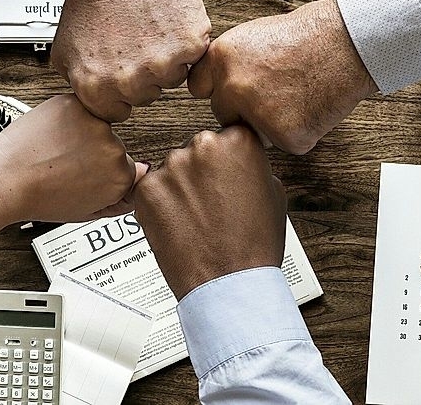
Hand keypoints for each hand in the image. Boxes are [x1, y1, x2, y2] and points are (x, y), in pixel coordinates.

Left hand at [0, 95, 145, 224]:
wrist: (4, 179)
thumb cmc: (37, 198)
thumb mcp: (85, 211)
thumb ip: (119, 199)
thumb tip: (139, 179)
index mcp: (120, 177)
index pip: (126, 168)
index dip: (102, 173)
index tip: (86, 176)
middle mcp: (113, 148)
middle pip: (113, 145)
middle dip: (93, 152)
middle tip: (66, 166)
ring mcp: (94, 124)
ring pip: (96, 126)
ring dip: (80, 133)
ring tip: (55, 151)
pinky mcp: (75, 105)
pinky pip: (79, 108)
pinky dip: (66, 118)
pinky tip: (51, 136)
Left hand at [54, 0, 211, 121]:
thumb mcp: (65, 49)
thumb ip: (79, 83)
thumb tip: (92, 100)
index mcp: (97, 88)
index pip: (117, 113)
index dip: (120, 91)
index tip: (121, 71)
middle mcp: (129, 81)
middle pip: (147, 96)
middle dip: (142, 73)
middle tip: (134, 41)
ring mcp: (162, 64)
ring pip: (173, 78)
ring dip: (166, 58)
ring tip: (149, 28)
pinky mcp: (190, 44)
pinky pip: (194, 56)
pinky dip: (185, 40)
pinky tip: (166, 20)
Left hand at [126, 125, 285, 299]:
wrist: (229, 284)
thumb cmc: (253, 245)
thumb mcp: (274, 193)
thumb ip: (253, 167)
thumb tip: (240, 162)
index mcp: (238, 141)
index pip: (227, 136)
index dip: (226, 161)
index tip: (226, 176)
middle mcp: (203, 146)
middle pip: (197, 150)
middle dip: (201, 172)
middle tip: (211, 203)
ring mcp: (171, 167)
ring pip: (172, 169)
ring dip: (179, 188)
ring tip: (196, 219)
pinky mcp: (146, 189)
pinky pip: (150, 189)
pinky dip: (159, 205)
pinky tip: (178, 224)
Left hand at [187, 0, 377, 153]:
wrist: (347, 43)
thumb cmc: (308, 35)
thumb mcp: (253, 36)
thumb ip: (230, 63)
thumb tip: (216, 83)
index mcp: (221, 59)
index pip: (198, 88)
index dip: (218, 90)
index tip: (229, 91)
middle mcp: (234, 87)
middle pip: (224, 113)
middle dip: (243, 109)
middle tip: (274, 92)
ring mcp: (258, 114)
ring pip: (253, 132)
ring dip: (270, 123)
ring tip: (296, 94)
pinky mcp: (286, 136)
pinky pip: (285, 142)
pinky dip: (300, 131)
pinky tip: (311, 106)